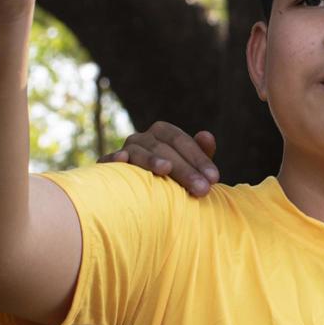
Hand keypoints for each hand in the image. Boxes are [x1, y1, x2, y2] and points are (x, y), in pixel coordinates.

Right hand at [101, 121, 219, 196]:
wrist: (139, 191)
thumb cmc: (172, 177)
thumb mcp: (190, 165)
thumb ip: (201, 153)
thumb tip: (206, 135)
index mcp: (163, 132)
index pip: (182, 141)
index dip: (199, 159)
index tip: (215, 179)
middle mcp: (143, 137)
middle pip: (165, 149)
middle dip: (185, 169)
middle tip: (202, 189)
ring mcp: (125, 150)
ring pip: (140, 152)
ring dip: (153, 160)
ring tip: (166, 169)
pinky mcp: (108, 164)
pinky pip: (109, 160)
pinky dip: (114, 159)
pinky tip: (121, 159)